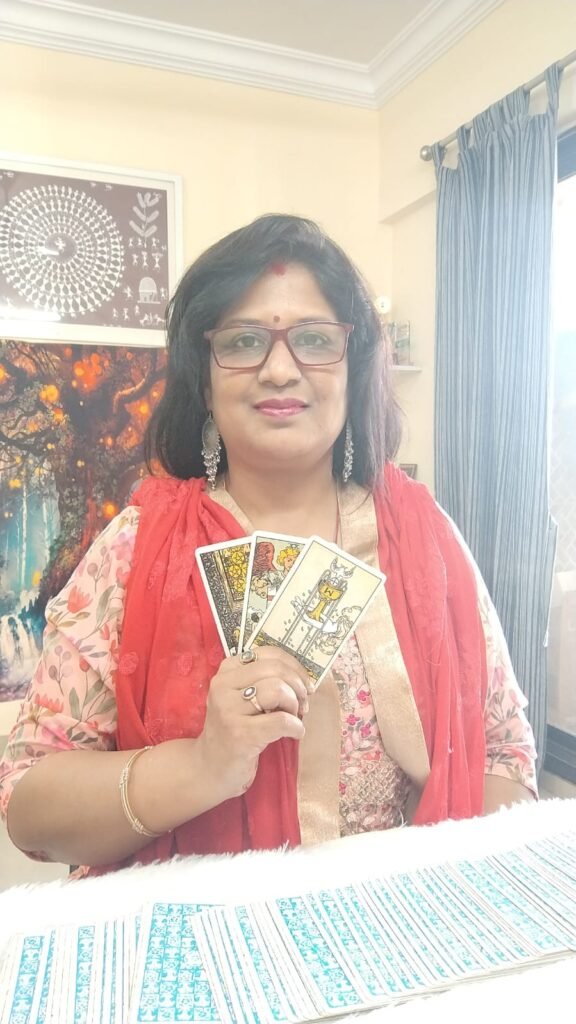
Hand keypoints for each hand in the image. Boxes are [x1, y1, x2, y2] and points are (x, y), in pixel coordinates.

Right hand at [197, 647, 308, 801]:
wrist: (210, 767)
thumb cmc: (234, 729)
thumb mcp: (241, 698)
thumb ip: (263, 681)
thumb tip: (303, 675)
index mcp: (226, 671)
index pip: (268, 653)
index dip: (294, 666)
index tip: (305, 683)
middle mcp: (223, 686)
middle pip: (275, 670)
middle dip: (298, 686)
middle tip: (303, 704)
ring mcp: (228, 710)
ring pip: (277, 691)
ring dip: (295, 706)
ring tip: (294, 719)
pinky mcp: (240, 734)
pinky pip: (281, 721)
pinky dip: (296, 727)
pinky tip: (295, 734)